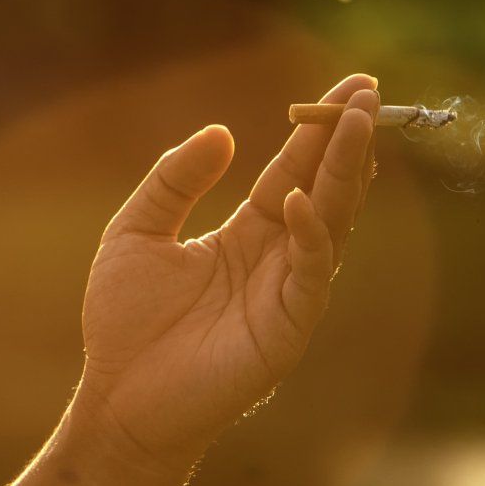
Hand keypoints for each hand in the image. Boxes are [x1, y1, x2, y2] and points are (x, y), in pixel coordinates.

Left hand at [70, 74, 378, 474]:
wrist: (117, 397)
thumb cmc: (124, 321)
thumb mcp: (138, 230)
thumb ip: (175, 180)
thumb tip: (222, 134)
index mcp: (247, 234)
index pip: (294, 170)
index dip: (319, 131)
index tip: (348, 87)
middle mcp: (276, 258)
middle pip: (323, 188)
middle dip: (348, 141)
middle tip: (367, 92)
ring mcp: (286, 292)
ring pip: (329, 222)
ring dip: (345, 174)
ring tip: (356, 127)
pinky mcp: (285, 329)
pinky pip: (308, 274)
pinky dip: (309, 236)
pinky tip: (297, 199)